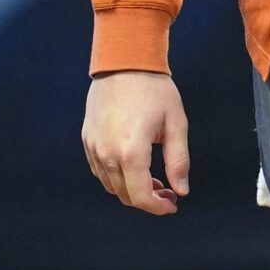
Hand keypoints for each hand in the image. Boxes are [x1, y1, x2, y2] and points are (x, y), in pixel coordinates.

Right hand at [82, 70, 189, 214]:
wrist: (125, 61)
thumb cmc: (155, 89)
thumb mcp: (176, 123)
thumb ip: (178, 160)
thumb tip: (181, 190)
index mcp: (131, 152)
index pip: (141, 197)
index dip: (158, 207)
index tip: (173, 204)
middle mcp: (107, 154)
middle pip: (125, 195)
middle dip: (148, 199)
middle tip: (168, 191)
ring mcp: (94, 147)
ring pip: (111, 186)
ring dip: (131, 189)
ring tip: (153, 179)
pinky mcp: (87, 139)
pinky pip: (100, 170)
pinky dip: (116, 177)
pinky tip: (134, 166)